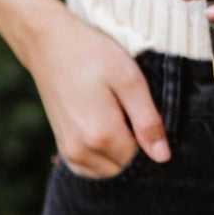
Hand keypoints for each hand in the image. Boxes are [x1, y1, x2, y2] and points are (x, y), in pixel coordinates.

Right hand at [27, 4, 170, 178]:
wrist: (50, 44)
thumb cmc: (93, 56)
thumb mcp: (130, 81)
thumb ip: (148, 121)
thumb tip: (163, 157)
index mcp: (101, 135)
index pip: (141, 158)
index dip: (149, 138)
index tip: (143, 113)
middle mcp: (81, 151)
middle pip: (124, 167)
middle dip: (135, 147)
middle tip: (129, 112)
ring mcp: (68, 152)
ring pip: (109, 170)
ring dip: (119, 152)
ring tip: (116, 117)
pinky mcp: (63, 147)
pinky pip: (91, 168)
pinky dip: (103, 156)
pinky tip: (106, 129)